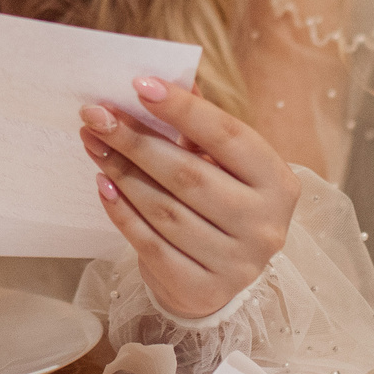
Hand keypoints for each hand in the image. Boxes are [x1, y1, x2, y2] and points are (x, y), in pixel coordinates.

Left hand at [80, 77, 298, 320]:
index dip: (182, 109)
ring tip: (94, 144)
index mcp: (278, 182)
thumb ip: (200, 128)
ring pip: (166, 211)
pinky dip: (123, 213)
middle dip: (136, 141)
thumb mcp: (225, 165)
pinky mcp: (203, 290)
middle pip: (189, 175)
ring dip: (123, 173)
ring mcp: (236, 263)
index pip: (228, 136)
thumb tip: (162, 83)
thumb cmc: (223, 203)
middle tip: (96, 115)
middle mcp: (265, 224)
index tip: (139, 85)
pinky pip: (151, 245)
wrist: (221, 275)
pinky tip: (104, 185)